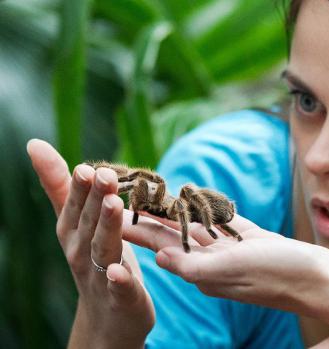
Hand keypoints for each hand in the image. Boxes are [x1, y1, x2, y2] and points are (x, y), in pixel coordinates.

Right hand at [27, 139, 153, 347]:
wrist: (107, 318)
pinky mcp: (122, 297)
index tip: (86, 166)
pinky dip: (119, 280)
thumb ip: (61, 187)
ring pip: (103, 249)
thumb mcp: (78, 223)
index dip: (80, 187)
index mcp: (74, 231)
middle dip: (95, 198)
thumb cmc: (96, 259)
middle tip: (104, 175)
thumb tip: (34, 145)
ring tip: (113, 205)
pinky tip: (120, 272)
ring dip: (107, 227)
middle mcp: (81, 252)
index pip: (75, 204)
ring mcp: (100, 276)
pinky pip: (119, 288)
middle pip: (89, 222)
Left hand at [125, 211, 328, 323]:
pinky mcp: (253, 241)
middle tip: (120, 191)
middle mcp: (214, 263)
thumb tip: (162, 258)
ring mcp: (234, 252)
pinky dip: (207, 208)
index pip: (160, 245)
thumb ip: (198, 267)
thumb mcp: (238, 270)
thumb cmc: (285, 277)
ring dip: (172, 208)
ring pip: (195, 225)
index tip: (110, 205)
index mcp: (204, 274)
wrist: (327, 282)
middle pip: (172, 234)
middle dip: (145, 213)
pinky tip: (195, 198)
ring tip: (149, 190)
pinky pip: (223, 222)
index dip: (134, 225)